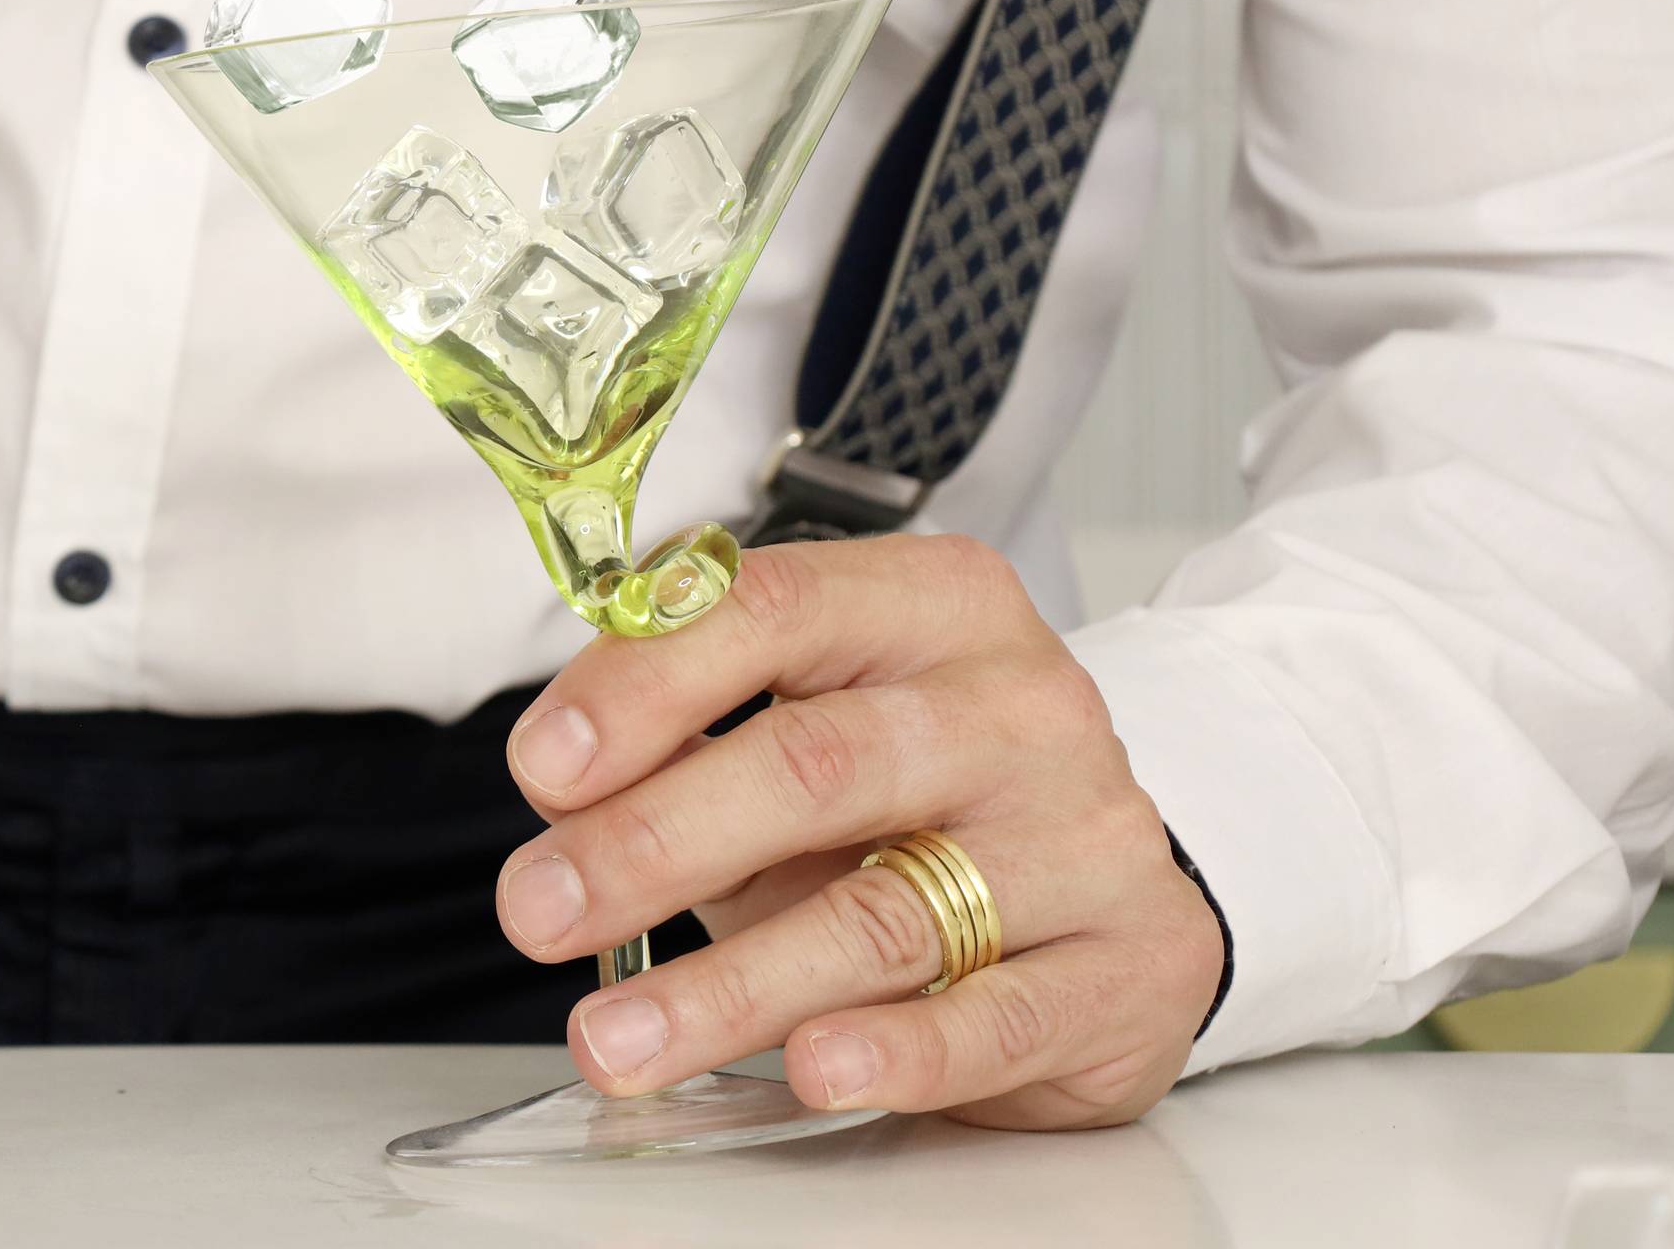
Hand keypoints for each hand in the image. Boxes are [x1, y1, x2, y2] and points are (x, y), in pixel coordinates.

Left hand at [494, 534, 1222, 1129]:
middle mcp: (1020, 705)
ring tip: (616, 1037)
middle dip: (653, 842)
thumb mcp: (805, 733)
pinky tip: (811, 1068)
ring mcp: (1087, 836)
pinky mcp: (1132, 965)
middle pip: (817, 763)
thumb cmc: (926, 801)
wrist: (1113, 888)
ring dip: (727, 986)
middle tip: (541, 907)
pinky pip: (996, 1017)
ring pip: (887, 913)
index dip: (641, 686)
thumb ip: (686, 735)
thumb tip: (559, 774)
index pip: (771, 608)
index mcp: (932, 605)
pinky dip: (894, 1051)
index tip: (542, 765)